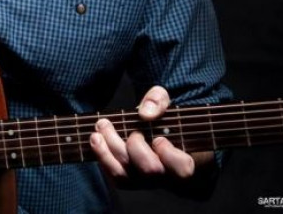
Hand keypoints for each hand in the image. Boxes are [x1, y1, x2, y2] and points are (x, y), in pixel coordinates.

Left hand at [89, 86, 210, 188]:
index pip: (183, 169)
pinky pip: (114, 176)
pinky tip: (96, 138)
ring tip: (101, 127)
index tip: (159, 138)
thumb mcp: (165, 102)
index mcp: (186, 161)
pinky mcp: (129, 180)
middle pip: (150, 171)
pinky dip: (102, 156)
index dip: (169, 155)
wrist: (155, 133)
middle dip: (135, 147)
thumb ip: (159, 101)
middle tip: (132, 131)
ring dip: (109, 150)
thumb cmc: (166, 121)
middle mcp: (166, 177)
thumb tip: (146, 113)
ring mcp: (146, 181)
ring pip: (126, 177)